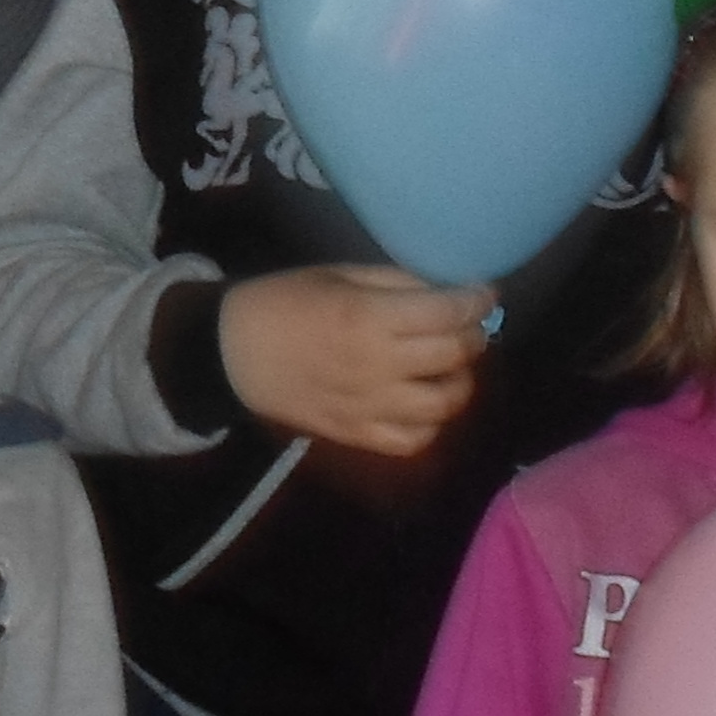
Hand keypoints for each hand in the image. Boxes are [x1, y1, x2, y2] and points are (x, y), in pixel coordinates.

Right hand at [217, 266, 491, 456]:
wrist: (232, 354)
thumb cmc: (284, 302)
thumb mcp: (339, 275)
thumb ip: (394, 282)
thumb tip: (444, 290)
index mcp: (368, 317)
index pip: (447, 312)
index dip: (476, 300)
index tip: (484, 293)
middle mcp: (377, 365)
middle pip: (454, 355)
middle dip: (473, 334)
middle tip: (467, 324)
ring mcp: (369, 406)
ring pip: (444, 404)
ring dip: (460, 382)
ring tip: (450, 366)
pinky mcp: (358, 435)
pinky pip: (414, 440)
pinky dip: (431, 423)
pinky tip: (424, 402)